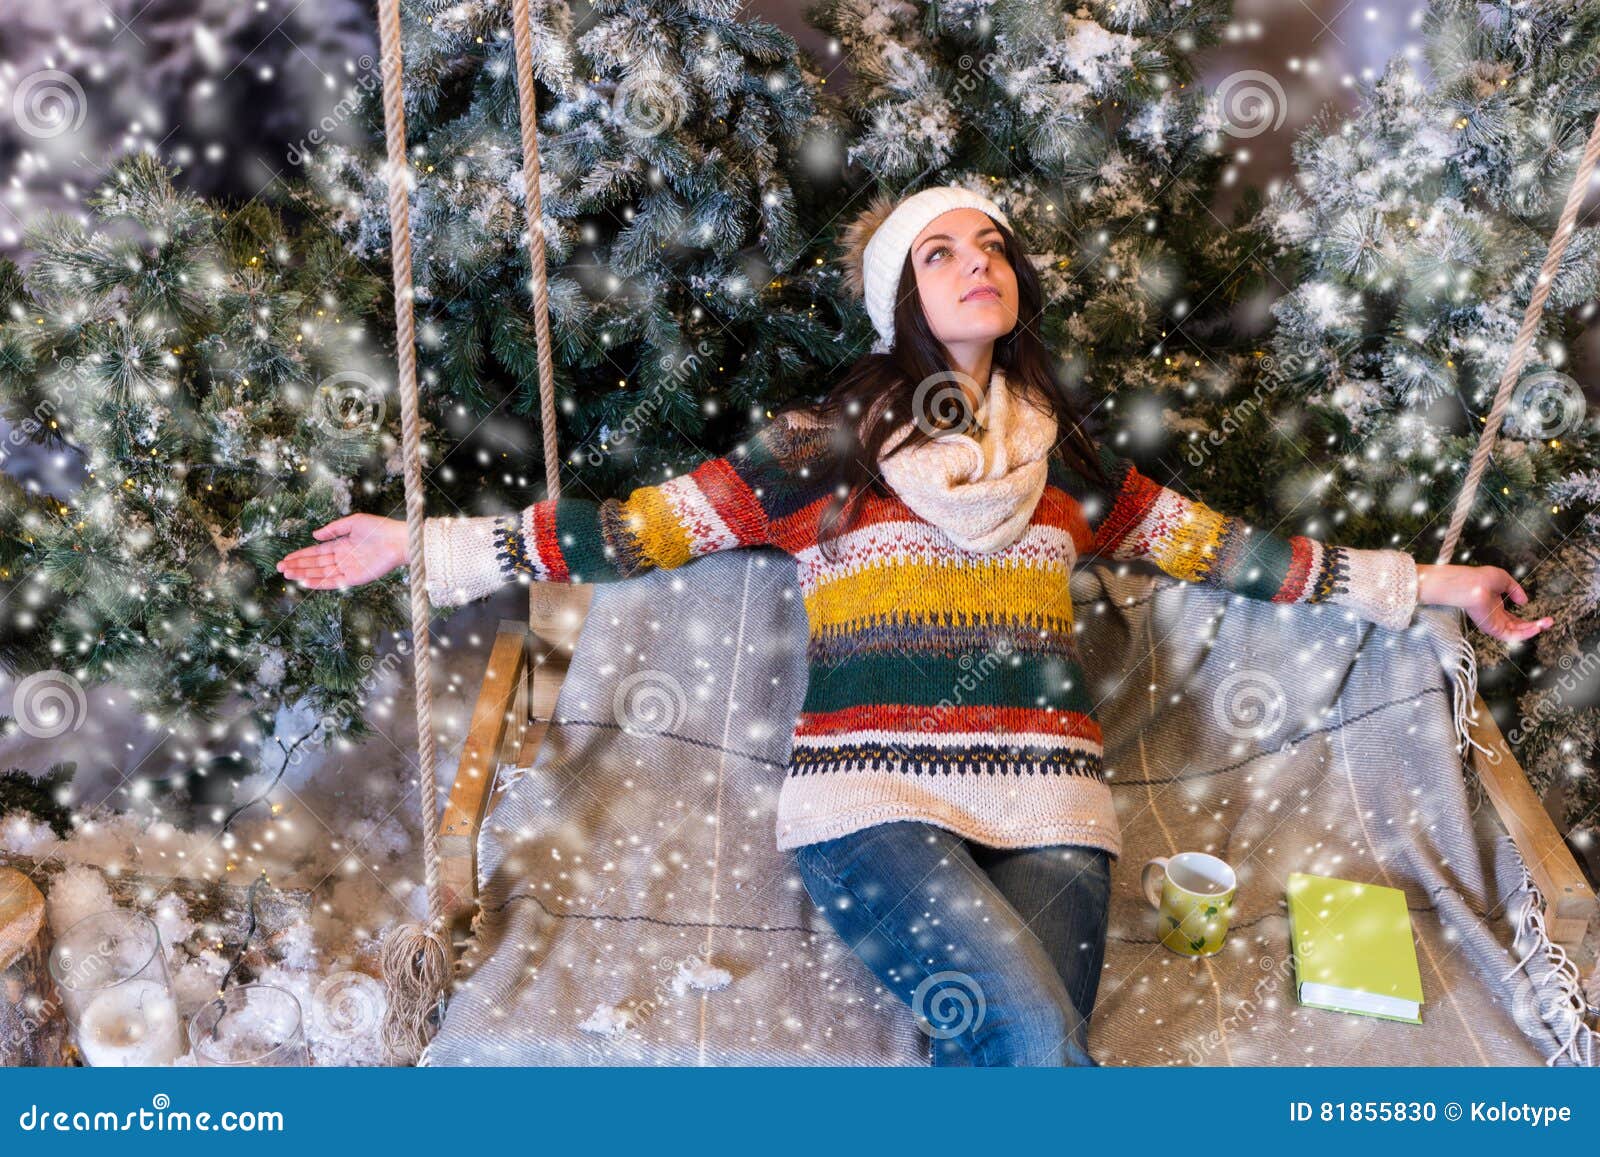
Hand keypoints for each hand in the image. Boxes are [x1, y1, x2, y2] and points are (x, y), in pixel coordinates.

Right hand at [276, 514, 408, 590]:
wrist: (398, 540)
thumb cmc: (379, 529)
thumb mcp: (353, 522)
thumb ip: (333, 529)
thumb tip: (314, 535)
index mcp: (342, 545)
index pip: (316, 552)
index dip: (301, 556)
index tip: (285, 559)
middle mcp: (343, 559)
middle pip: (315, 564)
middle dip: (297, 566)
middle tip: (280, 568)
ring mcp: (348, 569)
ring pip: (321, 573)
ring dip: (304, 574)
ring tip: (287, 574)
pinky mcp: (355, 579)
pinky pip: (333, 582)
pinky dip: (319, 583)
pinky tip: (304, 582)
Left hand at [1415, 563, 1552, 643]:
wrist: (1471, 584)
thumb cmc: (1480, 579)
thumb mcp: (1504, 580)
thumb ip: (1516, 590)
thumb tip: (1524, 600)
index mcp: (1495, 607)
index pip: (1514, 619)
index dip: (1528, 620)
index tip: (1542, 618)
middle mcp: (1495, 617)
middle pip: (1518, 627)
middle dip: (1535, 626)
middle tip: (1548, 622)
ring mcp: (1494, 623)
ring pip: (1517, 633)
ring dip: (1534, 630)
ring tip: (1546, 624)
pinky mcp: (1493, 628)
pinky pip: (1512, 636)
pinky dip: (1526, 633)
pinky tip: (1537, 628)